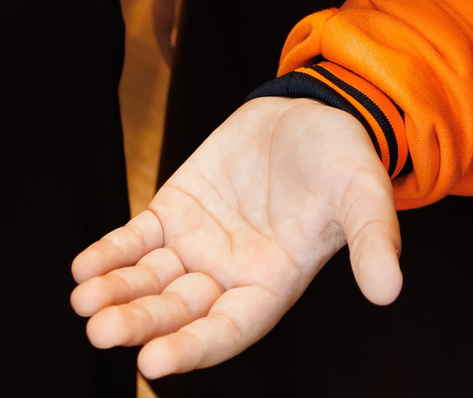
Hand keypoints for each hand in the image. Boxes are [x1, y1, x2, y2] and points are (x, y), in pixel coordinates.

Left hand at [70, 98, 398, 377]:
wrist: (312, 109)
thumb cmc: (343, 158)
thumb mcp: (364, 193)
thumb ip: (375, 240)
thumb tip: (390, 290)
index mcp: (272, 285)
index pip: (227, 330)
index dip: (192, 348)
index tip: (153, 364)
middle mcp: (229, 274)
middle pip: (178, 311)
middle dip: (140, 323)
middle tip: (101, 330)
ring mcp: (198, 244)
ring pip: (149, 280)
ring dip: (116, 292)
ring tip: (83, 300)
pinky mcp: (175, 210)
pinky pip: (137, 239)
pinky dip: (110, 253)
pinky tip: (83, 266)